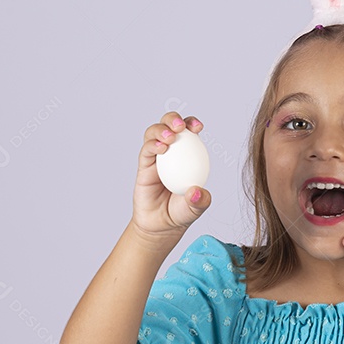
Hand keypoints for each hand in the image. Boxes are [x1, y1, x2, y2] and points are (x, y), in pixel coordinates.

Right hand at [130, 111, 211, 242]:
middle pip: (169, 125)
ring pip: (154, 133)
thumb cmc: (181, 213)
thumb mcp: (196, 208)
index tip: (198, 127)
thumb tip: (196, 192)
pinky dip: (152, 145)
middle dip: (173, 118)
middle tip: (180, 126)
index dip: (192, 124)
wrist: (161, 225)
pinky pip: (146, 150)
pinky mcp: (144, 165)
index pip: (189, 133)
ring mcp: (156, 157)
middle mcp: (171, 151)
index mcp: (188, 154)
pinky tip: (161, 149)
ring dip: (161, 129)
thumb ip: (200, 201)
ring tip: (170, 137)